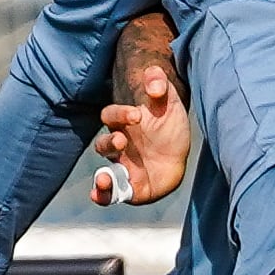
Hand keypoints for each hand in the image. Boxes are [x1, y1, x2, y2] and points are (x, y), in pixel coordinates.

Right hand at [89, 59, 194, 207]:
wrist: (177, 156)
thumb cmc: (168, 127)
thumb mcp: (168, 103)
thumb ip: (161, 86)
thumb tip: (154, 77)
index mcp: (123, 125)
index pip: (112, 116)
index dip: (120, 114)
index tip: (136, 115)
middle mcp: (118, 147)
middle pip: (103, 145)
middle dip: (110, 143)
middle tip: (122, 140)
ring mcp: (122, 168)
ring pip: (104, 172)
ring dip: (102, 176)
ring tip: (105, 178)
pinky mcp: (128, 188)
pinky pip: (111, 193)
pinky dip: (102, 195)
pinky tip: (97, 196)